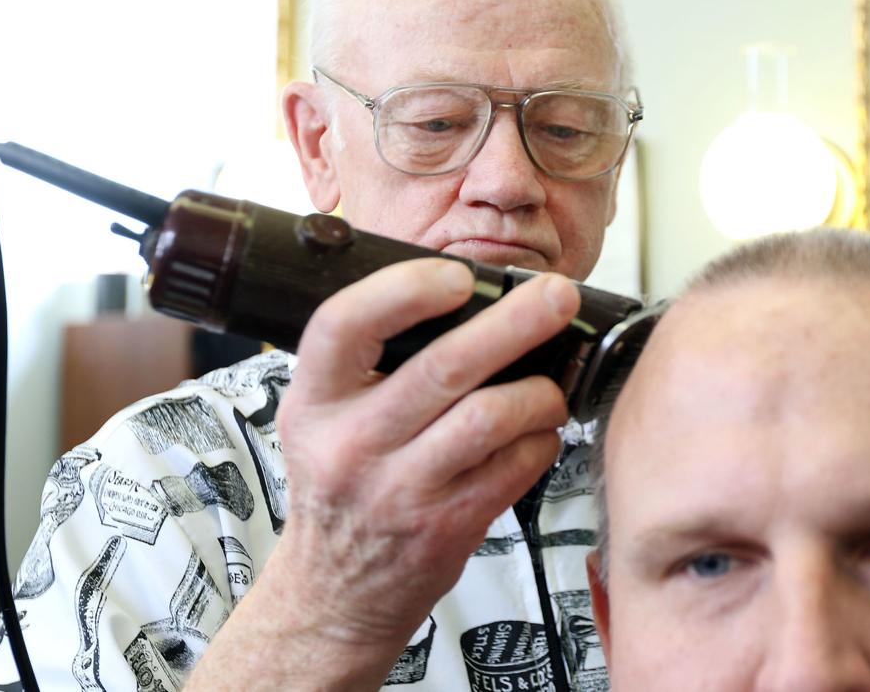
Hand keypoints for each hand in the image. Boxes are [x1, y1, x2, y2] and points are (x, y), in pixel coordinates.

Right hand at [266, 258, 578, 664]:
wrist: (334, 593)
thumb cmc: (341, 490)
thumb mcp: (322, 419)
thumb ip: (367, 364)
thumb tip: (461, 297)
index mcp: (314, 402)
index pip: (345, 325)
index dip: (405, 290)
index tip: (457, 276)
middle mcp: (352, 444)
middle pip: (444, 365)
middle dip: (515, 321)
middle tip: (556, 296)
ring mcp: (400, 489)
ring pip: (491, 416)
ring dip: (539, 392)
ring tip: (551, 386)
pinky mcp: (447, 526)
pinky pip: (516, 465)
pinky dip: (541, 440)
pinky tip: (537, 434)